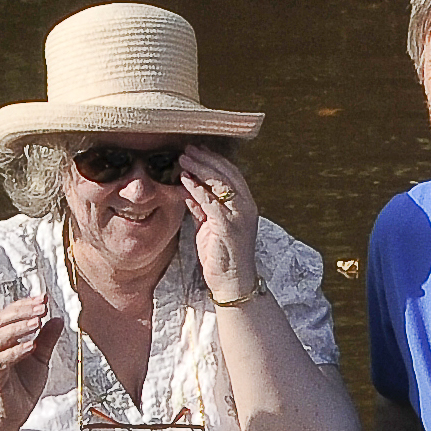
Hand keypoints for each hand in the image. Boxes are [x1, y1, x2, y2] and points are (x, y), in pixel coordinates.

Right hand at [0, 292, 63, 424]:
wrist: (10, 415)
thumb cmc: (21, 385)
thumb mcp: (40, 359)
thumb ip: (47, 339)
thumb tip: (58, 318)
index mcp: (4, 340)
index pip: (10, 315)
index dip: (25, 304)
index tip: (44, 298)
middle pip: (1, 321)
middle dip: (22, 311)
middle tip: (42, 306)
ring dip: (19, 327)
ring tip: (38, 322)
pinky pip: (1, 361)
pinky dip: (16, 351)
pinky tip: (31, 345)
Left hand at [178, 147, 262, 299]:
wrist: (232, 282)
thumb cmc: (221, 255)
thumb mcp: (209, 225)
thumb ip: (201, 207)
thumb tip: (188, 188)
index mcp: (245, 204)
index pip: (231, 174)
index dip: (214, 160)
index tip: (197, 150)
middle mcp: (247, 206)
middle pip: (227, 173)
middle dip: (206, 159)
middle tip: (188, 149)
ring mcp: (240, 216)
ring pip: (221, 183)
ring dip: (200, 168)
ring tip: (183, 158)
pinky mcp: (228, 227)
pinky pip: (211, 202)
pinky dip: (197, 189)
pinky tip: (184, 180)